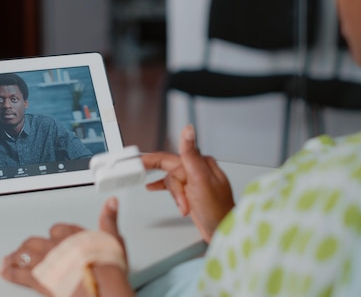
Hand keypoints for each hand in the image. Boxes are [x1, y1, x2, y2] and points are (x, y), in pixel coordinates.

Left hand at [0, 197, 128, 295]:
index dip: (55, 235)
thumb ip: (110, 220)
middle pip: (36, 242)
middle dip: (29, 245)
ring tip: (9, 259)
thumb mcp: (114, 240)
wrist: (101, 287)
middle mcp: (56, 246)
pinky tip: (6, 272)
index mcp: (72, 234)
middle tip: (24, 248)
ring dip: (16, 257)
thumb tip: (111, 203)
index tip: (54, 238)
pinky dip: (11, 272)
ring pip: (24, 256)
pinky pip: (19, 274)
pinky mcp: (39, 280)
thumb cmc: (108, 267)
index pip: (58, 229)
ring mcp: (46, 263)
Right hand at [142, 125, 234, 241]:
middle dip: (165, 182)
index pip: (170, 158)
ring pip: (172, 182)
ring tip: (184, 206)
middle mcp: (197, 169)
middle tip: (136, 170)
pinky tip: (152, 187)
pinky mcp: (191, 192)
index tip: (136, 160)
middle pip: (169, 169)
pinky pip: (174, 187)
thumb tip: (188, 130)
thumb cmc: (218, 210)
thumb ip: (190, 155)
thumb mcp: (201, 180)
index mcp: (200, 163)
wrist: (224, 231)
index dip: (151, 160)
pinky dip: (166, 190)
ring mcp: (194, 181)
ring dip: (175, 196)